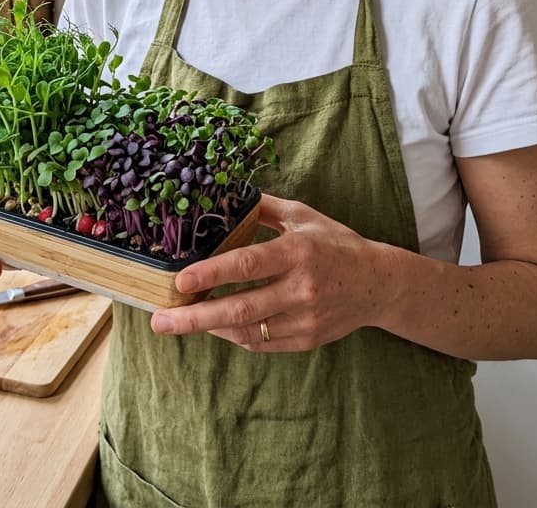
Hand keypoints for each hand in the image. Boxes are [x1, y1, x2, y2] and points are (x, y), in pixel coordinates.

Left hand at [150, 194, 386, 351]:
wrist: (377, 283)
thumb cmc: (334, 243)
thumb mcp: (302, 215)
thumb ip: (263, 207)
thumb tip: (224, 194)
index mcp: (297, 251)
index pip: (247, 263)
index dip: (211, 273)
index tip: (180, 278)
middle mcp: (301, 288)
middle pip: (240, 308)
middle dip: (194, 317)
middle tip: (160, 321)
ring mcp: (305, 318)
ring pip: (246, 331)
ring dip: (209, 327)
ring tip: (178, 321)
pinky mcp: (307, 339)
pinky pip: (260, 343)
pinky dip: (234, 335)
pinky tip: (215, 325)